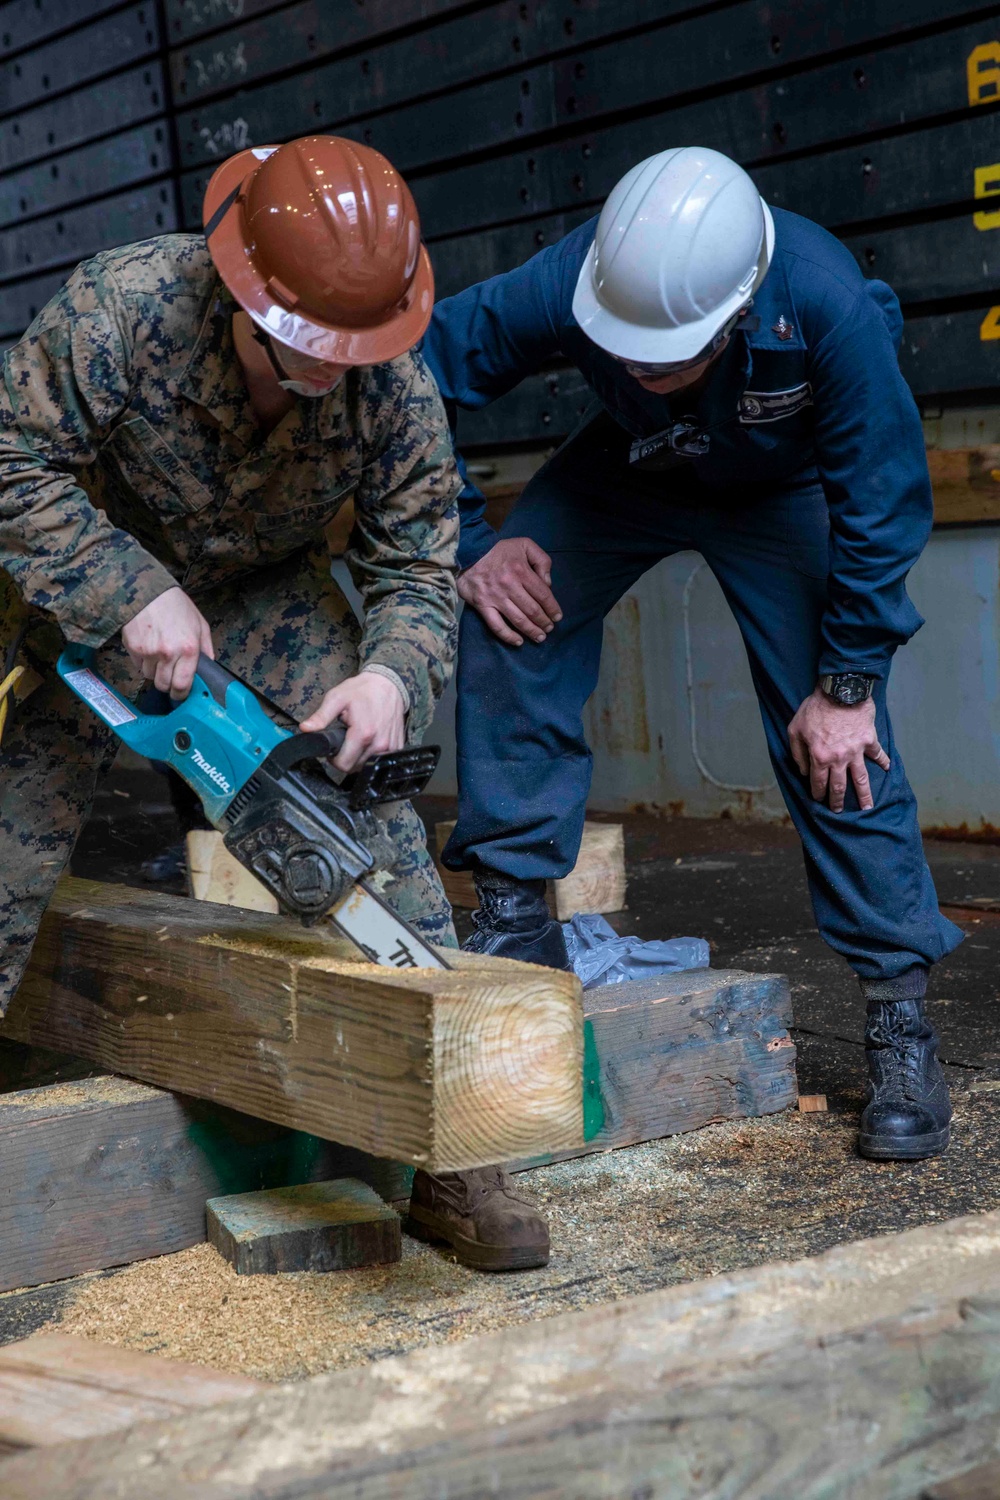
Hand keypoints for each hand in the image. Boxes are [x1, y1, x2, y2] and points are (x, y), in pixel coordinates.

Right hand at [121, 586, 213, 698]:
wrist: (147, 590)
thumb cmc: (175, 606)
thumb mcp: (200, 624)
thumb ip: (206, 648)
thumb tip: (209, 667)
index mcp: (189, 649)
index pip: (183, 685)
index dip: (181, 694)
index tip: (181, 694)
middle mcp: (169, 653)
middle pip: (164, 685)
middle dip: (167, 684)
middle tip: (170, 676)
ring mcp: (149, 652)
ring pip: (150, 677)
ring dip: (154, 672)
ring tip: (158, 655)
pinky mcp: (133, 648)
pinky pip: (138, 666)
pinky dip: (142, 662)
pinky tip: (147, 648)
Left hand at [299, 671, 404, 771]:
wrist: (388, 683)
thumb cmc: (362, 690)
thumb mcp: (337, 698)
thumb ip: (321, 717)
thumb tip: (305, 729)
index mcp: (363, 734)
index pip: (344, 765)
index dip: (334, 760)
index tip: (334, 750)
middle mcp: (379, 744)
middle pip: (356, 767)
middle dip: (347, 757)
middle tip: (346, 739)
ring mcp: (391, 747)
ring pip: (368, 765)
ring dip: (360, 756)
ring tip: (358, 737)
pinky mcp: (398, 746)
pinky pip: (381, 759)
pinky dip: (373, 753)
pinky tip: (370, 738)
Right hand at [457, 537, 561, 645]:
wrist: (468, 553)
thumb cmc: (499, 550)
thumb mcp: (524, 545)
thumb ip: (541, 560)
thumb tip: (548, 583)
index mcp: (521, 571)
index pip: (543, 594)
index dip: (552, 608)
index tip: (557, 617)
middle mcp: (509, 586)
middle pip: (532, 609)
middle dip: (544, 622)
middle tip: (550, 628)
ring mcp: (495, 597)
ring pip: (518, 619)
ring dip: (531, 631)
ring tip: (540, 637)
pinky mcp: (483, 606)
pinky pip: (496, 625)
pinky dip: (508, 636)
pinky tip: (518, 642)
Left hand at [788, 686, 889, 812]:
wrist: (839, 691)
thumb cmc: (814, 708)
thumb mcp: (795, 729)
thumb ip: (797, 753)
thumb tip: (802, 771)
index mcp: (819, 757)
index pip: (818, 783)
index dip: (818, 794)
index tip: (819, 801)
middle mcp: (838, 759)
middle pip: (839, 786)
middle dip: (838, 802)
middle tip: (838, 811)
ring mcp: (856, 751)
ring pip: (861, 779)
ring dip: (864, 795)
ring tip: (868, 807)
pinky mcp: (869, 740)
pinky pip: (878, 754)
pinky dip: (884, 761)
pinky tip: (888, 769)